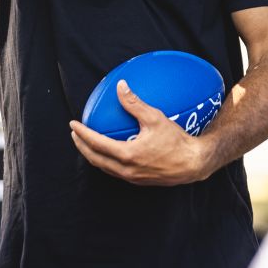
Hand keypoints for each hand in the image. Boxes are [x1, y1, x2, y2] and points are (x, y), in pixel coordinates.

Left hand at [69, 80, 212, 185]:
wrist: (193, 163)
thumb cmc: (177, 141)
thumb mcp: (155, 118)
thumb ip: (134, 103)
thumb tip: (120, 87)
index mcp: (127, 155)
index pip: (96, 144)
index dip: (82, 134)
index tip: (73, 124)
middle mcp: (126, 170)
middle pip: (95, 159)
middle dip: (81, 146)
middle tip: (75, 134)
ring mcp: (131, 177)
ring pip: (104, 167)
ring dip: (92, 155)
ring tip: (87, 143)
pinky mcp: (138, 180)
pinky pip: (115, 171)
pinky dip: (106, 161)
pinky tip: (109, 151)